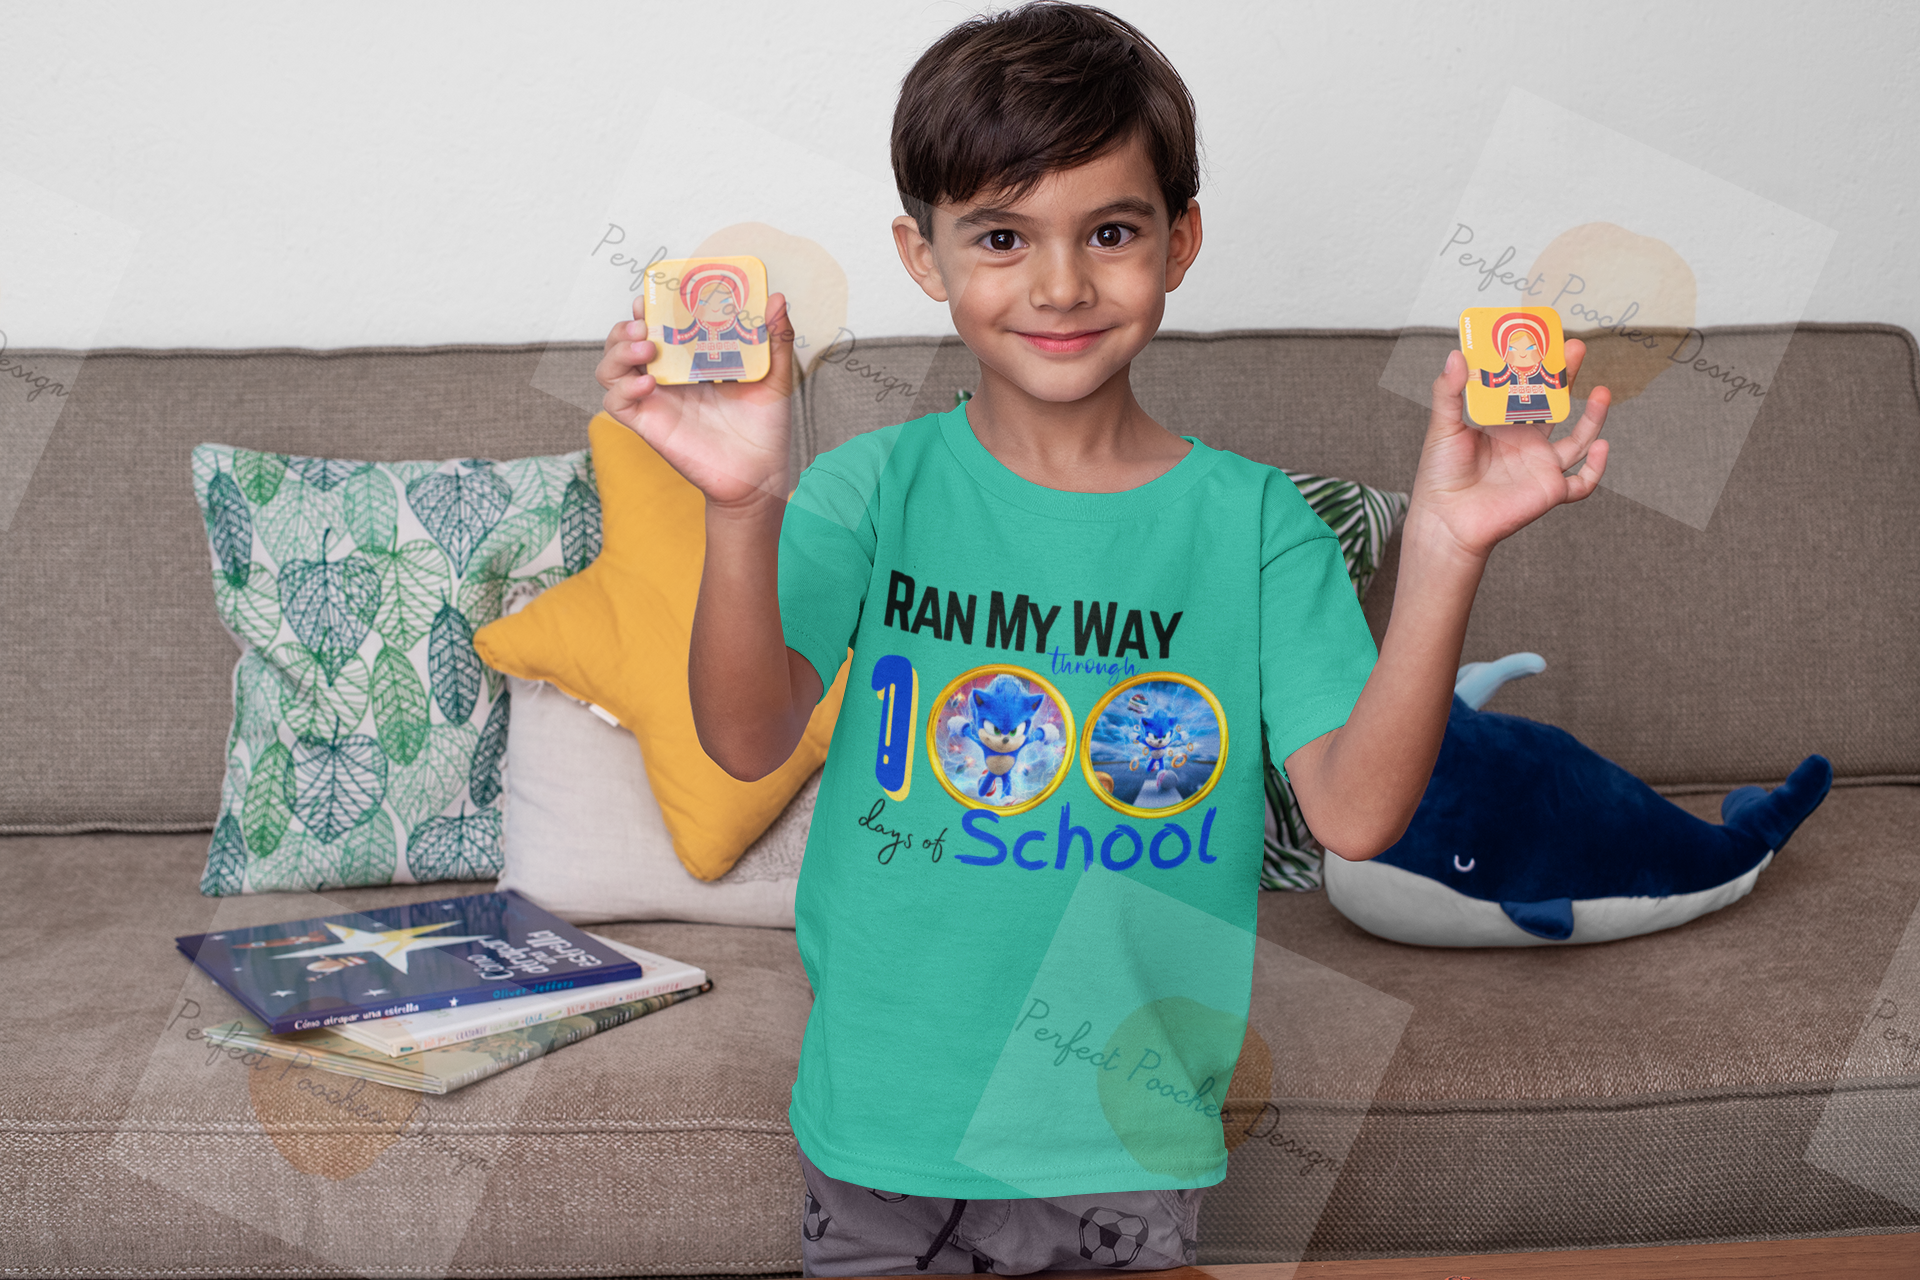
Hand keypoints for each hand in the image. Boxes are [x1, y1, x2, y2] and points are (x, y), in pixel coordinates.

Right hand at [594, 291, 796, 509]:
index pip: (657, 324)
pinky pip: (615, 403)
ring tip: (646, 348)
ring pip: (609, 368)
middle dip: (625, 325)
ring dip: (617, 351)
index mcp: (690, 359)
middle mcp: (667, 376)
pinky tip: (648, 384)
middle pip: (623, 341)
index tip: (658, 290)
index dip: (650, 306)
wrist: (760, 473)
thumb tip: (777, 300)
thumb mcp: (775, 376)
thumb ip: (776, 338)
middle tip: (646, 323)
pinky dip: (622, 389)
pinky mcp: (649, 424)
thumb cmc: (765, 427)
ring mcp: (655, 400)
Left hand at [1408, 340, 1610, 562]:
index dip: (1539, 367)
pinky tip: (1601, 446)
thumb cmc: (1440, 475)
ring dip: (1594, 417)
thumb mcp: (1442, 427)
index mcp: (1504, 426)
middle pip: (1557, 406)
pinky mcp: (1549, 492)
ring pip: (1579, 440)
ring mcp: (1540, 467)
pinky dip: (1597, 468)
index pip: (1528, 390)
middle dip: (1568, 378)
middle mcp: (1527, 444)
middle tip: (1576, 348)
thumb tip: (1457, 354)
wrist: (1446, 519)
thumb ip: (1448, 392)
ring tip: (1602, 392)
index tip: (1545, 339)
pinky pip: (1582, 483)